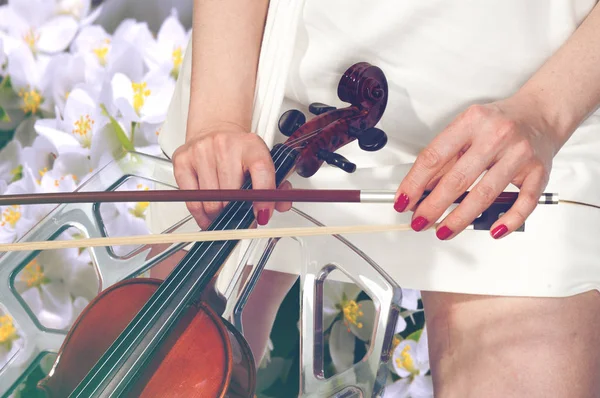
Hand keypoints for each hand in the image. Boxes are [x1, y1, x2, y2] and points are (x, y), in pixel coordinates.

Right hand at [172, 121, 291, 229]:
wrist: (216, 130)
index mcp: (251, 145)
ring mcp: (201, 152)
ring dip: (219, 215)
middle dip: (237, 214)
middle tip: (241, 217)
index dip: (263, 199)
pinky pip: (191, 200)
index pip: (262, 172)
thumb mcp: (263, 162)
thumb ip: (276, 185)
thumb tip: (281, 205)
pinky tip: (207, 214)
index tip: (263, 215)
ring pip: (211, 202)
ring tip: (224, 212)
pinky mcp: (182, 161)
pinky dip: (200, 215)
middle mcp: (225, 145)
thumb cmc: (240, 152)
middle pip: (231, 194)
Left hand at [393, 95, 559, 239]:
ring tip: (444, 231)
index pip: (434, 157)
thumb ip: (445, 158)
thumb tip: (420, 189)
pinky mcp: (539, 171)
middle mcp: (496, 135)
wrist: (542, 113)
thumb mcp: (466, 129)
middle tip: (419, 221)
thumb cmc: (499, 123)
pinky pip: (524, 202)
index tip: (403, 201)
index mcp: (472, 121)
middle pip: (457, 179)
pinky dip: (509, 220)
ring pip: (485, 195)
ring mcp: (519, 154)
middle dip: (433, 206)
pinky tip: (493, 230)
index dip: (414, 183)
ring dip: (460, 219)